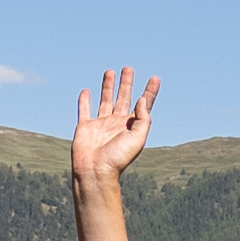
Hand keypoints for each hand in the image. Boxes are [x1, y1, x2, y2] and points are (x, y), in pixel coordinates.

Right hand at [73, 65, 162, 193]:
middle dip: (127, 83)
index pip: (144, 104)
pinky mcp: (85, 126)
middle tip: (129, 68)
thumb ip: (142, 118)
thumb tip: (141, 99)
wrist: (95, 171)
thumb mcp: (137, 138)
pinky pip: (84, 110)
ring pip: (105, 99)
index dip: (150, 91)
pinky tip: (86, 91)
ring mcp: (101, 124)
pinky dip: (84, 100)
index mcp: (131, 126)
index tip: (155, 78)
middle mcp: (117, 122)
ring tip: (110, 72)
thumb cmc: (118, 158)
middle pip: (124, 97)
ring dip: (108, 86)